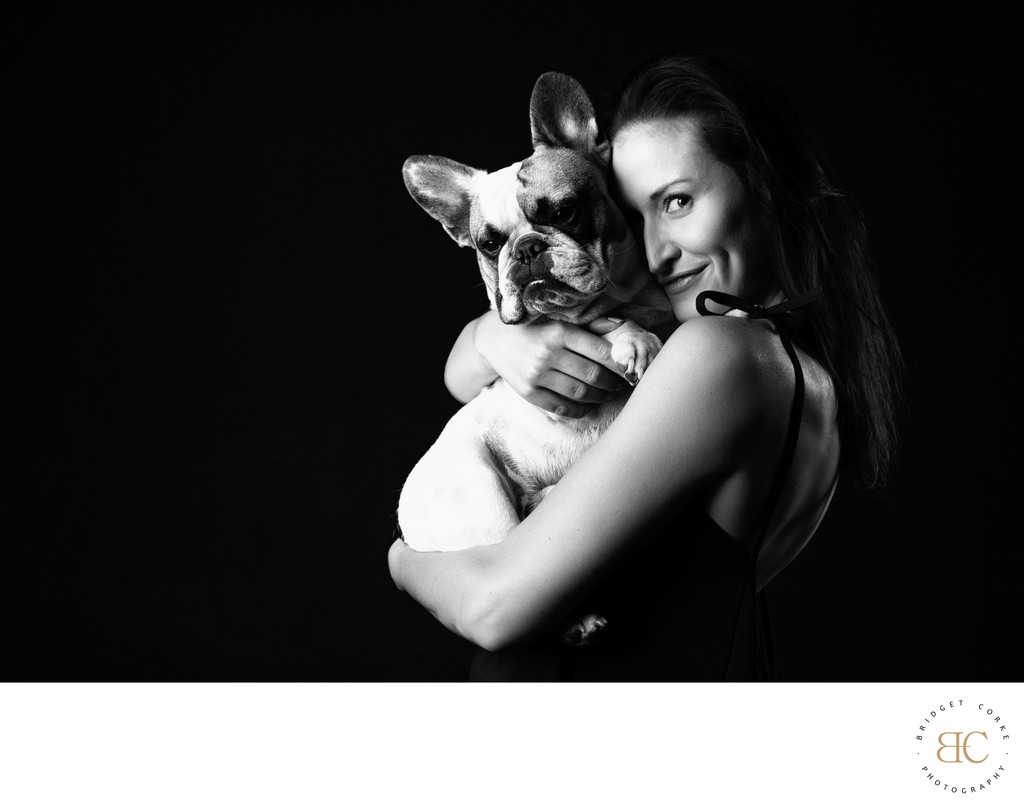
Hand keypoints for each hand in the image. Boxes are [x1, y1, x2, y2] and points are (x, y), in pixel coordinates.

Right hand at [474, 311, 626, 417]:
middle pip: (593, 374)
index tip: (627, 367)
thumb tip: (620, 328)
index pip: (600, 351)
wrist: (492, 339)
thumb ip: (588, 326)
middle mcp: (548, 353)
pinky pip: (561, 407)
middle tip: (620, 384)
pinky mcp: (528, 392)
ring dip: (599, 397)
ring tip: (606, 394)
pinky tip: (588, 406)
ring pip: (579, 393)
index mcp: (559, 331)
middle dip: (612, 382)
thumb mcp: (558, 320)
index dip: (619, 362)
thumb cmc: (532, 326)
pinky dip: (579, 410)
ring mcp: (537, 375)